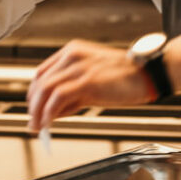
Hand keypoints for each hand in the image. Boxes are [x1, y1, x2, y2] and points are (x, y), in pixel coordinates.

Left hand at [26, 39, 154, 132]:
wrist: (148, 74)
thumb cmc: (125, 78)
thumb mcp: (93, 81)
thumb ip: (72, 94)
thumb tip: (53, 112)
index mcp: (72, 52)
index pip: (42, 73)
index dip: (34, 94)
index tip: (33, 109)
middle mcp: (72, 56)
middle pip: (40, 82)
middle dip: (33, 106)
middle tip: (32, 123)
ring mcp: (78, 67)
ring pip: (45, 90)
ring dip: (38, 112)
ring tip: (38, 127)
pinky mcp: (86, 81)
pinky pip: (58, 98)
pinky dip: (49, 113)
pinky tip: (48, 123)